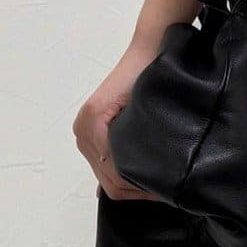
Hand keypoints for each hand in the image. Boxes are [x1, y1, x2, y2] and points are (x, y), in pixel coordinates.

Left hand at [73, 39, 160, 199]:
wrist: (150, 53)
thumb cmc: (151, 85)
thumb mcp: (137, 128)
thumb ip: (130, 154)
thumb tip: (131, 189)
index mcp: (88, 139)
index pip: (110, 185)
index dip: (137, 194)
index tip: (161, 192)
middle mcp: (81, 134)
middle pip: (109, 183)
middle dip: (138, 190)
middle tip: (165, 188)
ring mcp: (85, 126)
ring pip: (111, 175)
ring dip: (138, 180)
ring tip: (162, 179)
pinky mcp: (94, 116)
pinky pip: (111, 156)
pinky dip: (131, 165)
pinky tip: (151, 165)